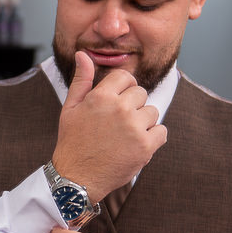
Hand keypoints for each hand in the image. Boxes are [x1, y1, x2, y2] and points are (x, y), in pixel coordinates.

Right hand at [51, 51, 166, 201]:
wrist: (76, 178)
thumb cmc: (72, 142)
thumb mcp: (70, 109)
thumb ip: (81, 80)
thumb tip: (83, 54)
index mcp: (101, 97)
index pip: (126, 77)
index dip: (122, 89)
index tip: (116, 103)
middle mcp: (120, 109)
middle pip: (141, 94)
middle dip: (132, 107)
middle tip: (116, 125)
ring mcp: (134, 128)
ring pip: (152, 113)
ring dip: (142, 123)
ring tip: (123, 137)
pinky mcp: (146, 146)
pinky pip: (161, 132)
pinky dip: (152, 139)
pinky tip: (135, 146)